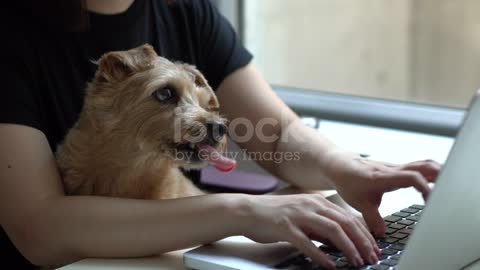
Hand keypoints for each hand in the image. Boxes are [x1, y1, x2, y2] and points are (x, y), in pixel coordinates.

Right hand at [240, 194, 380, 268]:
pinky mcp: (285, 227)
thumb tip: (340, 242)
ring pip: (331, 230)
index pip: (348, 217)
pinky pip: (307, 242)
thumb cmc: (274, 215)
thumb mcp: (302, 217)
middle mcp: (310, 205)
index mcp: (316, 202)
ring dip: (347, 247)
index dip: (364, 233)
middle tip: (371, 256)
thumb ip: (320, 228)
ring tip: (356, 261)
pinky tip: (329, 265)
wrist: (247, 211)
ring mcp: (298, 215)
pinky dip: (320, 255)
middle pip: (344, 222)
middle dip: (361, 241)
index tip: (374, 247)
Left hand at [324, 151, 440, 236]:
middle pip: (422, 165)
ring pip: (422, 164)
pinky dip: (429, 174)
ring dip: (436, 173)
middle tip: (445, 191)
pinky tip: (434, 184)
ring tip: (444, 187)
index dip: (423, 186)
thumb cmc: (349, 182)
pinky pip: (418, 167)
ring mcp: (396, 168)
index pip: (411, 176)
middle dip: (439, 176)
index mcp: (384, 177)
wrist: (340, 166)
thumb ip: (372, 219)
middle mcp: (393, 170)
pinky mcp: (397, 169)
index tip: (429, 199)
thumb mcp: (359, 203)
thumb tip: (381, 234)